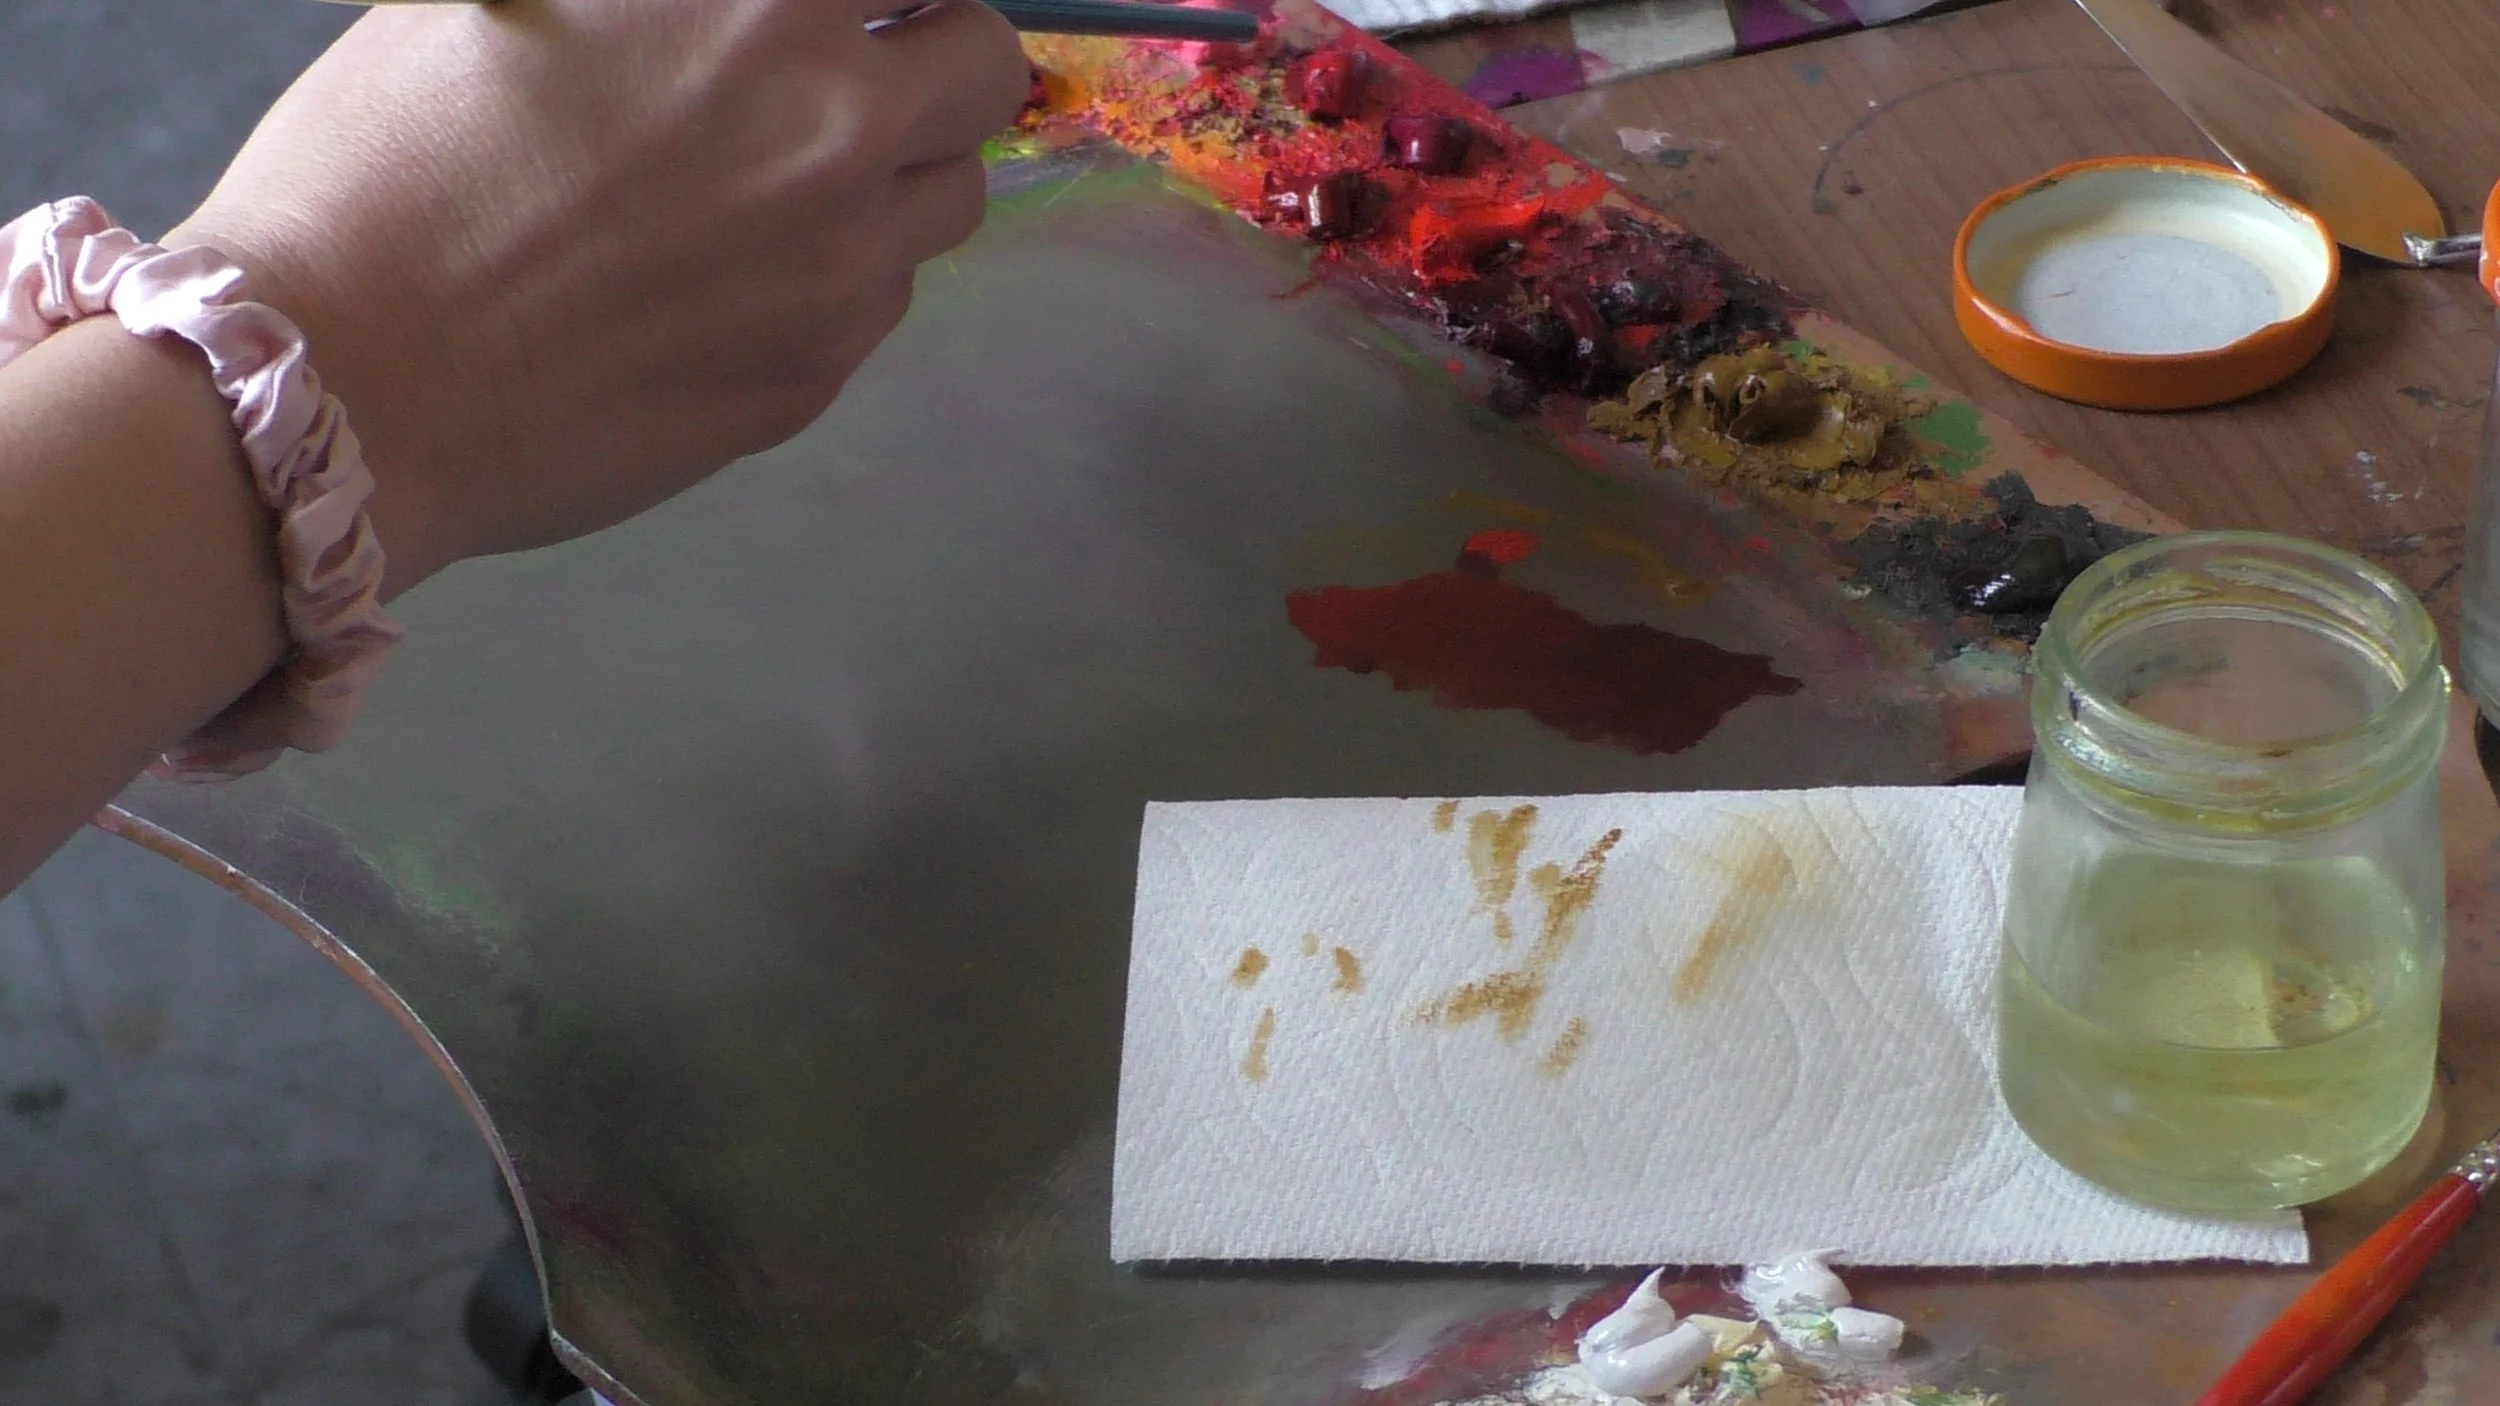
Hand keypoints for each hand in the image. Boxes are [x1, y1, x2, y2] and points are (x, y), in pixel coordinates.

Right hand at [167, 0, 1028, 591]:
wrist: (348, 377)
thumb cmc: (391, 167)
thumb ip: (678, 0)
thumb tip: (743, 13)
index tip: (862, 11)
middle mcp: (832, 121)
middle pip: (986, 67)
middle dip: (935, 65)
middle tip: (860, 80)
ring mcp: (841, 259)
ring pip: (952, 196)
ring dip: (896, 177)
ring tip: (773, 189)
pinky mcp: (820, 368)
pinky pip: (882, 299)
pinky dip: (837, 278)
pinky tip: (721, 280)